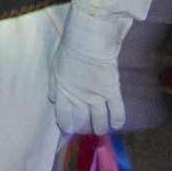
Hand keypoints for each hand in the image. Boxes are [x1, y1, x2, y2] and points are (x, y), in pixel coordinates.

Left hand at [52, 9, 128, 135]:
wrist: (89, 39)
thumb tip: (53, 99)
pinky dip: (118, 119)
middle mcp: (78, 98)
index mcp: (62, 92)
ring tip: (100, 130)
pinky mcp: (111, 91)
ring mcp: (96, 96)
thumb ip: (54, 85)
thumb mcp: (55, 67)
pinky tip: (117, 125)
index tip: (68, 129)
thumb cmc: (69, 49)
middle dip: (82, 127)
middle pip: (81, 120)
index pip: (63, 115)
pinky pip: (117, 111)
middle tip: (85, 130)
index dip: (66, 124)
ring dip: (99, 127)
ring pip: (99, 120)